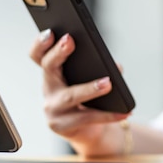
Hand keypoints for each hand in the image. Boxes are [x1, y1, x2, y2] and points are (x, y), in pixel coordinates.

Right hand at [30, 30, 128, 153]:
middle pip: (48, 67)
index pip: (38, 55)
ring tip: (108, 83)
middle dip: (58, 52)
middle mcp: (48, 88)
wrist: (89, 131)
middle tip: (70, 41)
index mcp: (53, 73)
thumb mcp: (93, 79)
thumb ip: (102, 68)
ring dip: (90, 88)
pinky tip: (124, 112)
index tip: (50, 32)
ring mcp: (52, 108)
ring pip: (70, 95)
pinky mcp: (61, 126)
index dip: (40, 43)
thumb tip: (116, 67)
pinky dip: (108, 115)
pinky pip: (87, 118)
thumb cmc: (90, 99)